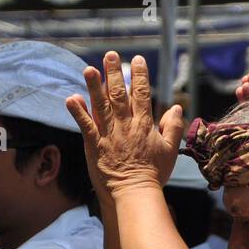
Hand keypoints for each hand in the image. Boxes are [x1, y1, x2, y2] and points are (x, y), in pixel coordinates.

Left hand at [66, 52, 184, 199]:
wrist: (135, 194)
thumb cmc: (154, 174)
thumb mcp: (170, 150)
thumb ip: (173, 127)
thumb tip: (176, 107)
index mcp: (144, 124)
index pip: (142, 94)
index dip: (140, 76)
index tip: (138, 60)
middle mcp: (126, 125)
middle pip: (119, 94)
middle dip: (115, 73)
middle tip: (110, 55)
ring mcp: (109, 134)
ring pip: (100, 105)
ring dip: (94, 86)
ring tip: (89, 69)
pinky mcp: (95, 145)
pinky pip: (85, 125)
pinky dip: (78, 112)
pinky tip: (71, 98)